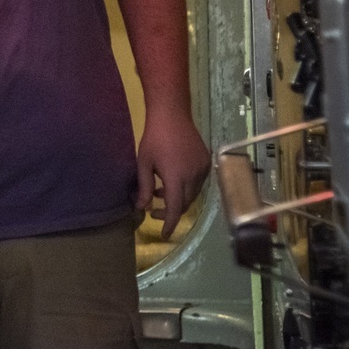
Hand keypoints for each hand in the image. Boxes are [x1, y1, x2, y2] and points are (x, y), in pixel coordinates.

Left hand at [135, 109, 210, 239]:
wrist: (172, 114)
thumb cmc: (154, 138)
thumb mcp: (144, 163)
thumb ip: (143, 187)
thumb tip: (141, 209)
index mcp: (177, 178)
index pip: (176, 208)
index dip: (170, 223)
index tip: (164, 234)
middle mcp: (194, 176)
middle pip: (185, 203)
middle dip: (171, 210)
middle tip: (154, 210)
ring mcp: (202, 169)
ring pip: (192, 194)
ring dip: (178, 197)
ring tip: (160, 192)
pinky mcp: (206, 162)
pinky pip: (198, 182)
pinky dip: (186, 187)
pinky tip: (172, 180)